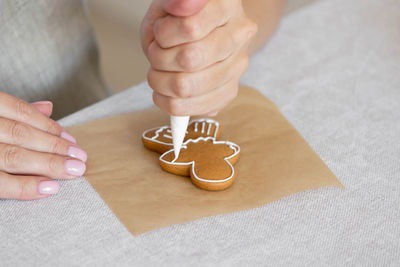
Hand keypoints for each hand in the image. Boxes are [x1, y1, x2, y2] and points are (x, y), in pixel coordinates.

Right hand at [0, 93, 86, 199]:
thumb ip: (16, 112)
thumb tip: (48, 107)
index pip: (20, 111)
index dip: (49, 126)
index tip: (72, 140)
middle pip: (21, 134)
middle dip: (55, 146)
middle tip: (81, 158)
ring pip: (13, 156)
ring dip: (48, 164)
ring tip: (73, 171)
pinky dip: (25, 186)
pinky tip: (50, 188)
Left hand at [141, 0, 256, 115]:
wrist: (205, 35)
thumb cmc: (181, 20)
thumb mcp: (169, 5)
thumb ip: (173, 2)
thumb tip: (183, 3)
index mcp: (227, 6)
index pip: (192, 27)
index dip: (164, 34)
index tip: (159, 31)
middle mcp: (240, 36)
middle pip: (190, 59)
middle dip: (159, 58)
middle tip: (156, 53)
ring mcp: (237, 67)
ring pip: (186, 87)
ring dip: (160, 81)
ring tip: (160, 71)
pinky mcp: (229, 92)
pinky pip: (190, 108)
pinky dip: (168, 102)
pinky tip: (167, 89)